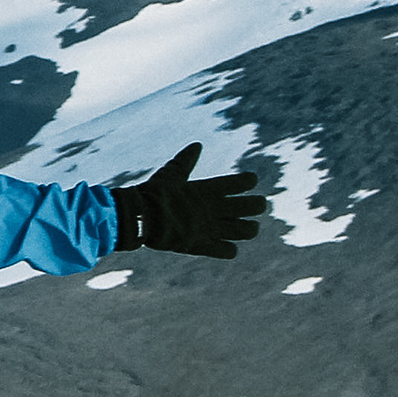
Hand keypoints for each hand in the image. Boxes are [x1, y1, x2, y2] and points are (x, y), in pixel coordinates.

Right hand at [111, 142, 267, 258]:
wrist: (139, 217)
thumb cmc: (153, 193)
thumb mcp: (170, 174)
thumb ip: (185, 161)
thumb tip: (197, 145)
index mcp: (208, 189)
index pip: (242, 182)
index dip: (249, 181)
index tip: (250, 181)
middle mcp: (214, 208)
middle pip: (252, 207)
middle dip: (258, 205)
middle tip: (257, 205)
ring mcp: (210, 228)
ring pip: (246, 231)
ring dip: (250, 228)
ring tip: (249, 227)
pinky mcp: (202, 245)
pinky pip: (227, 251)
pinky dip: (230, 249)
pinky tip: (227, 246)